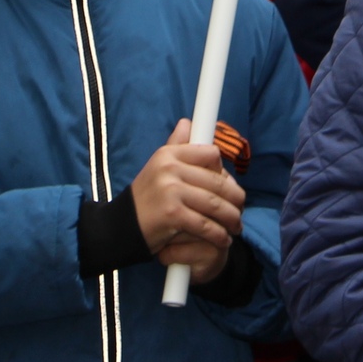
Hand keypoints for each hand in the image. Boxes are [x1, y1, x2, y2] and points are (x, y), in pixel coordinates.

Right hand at [130, 118, 244, 281]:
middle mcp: (170, 168)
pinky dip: (219, 234)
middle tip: (240, 209)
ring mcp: (171, 191)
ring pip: (215, 204)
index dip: (223, 170)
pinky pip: (206, 224)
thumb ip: (176, 145)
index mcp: (168, 154)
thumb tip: (188, 122)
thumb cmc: (146, 197)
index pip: (211, 153)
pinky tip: (223, 239)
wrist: (122, 226)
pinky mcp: (173, 214)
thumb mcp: (158, 166)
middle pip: (218, 181)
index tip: (227, 184)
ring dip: (231, 218)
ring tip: (236, 226)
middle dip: (235, 199)